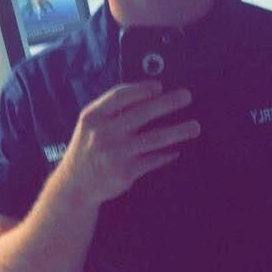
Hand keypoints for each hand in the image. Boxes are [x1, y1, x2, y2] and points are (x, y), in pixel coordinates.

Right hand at [62, 79, 200, 205]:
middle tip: (186, 96)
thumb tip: (148, 94)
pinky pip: (153, 160)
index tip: (160, 85)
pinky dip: (166, 155)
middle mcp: (103, 134)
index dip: (142, 89)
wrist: (76, 185)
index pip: (120, 96)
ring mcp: (115, 154)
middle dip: (167, 103)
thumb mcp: (91, 125)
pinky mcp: (125, 173)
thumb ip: (112, 109)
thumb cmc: (89, 148)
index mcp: (93, 117)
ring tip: (194, 127)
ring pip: (154, 139)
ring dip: (178, 131)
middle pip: (142, 114)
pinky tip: (176, 150)